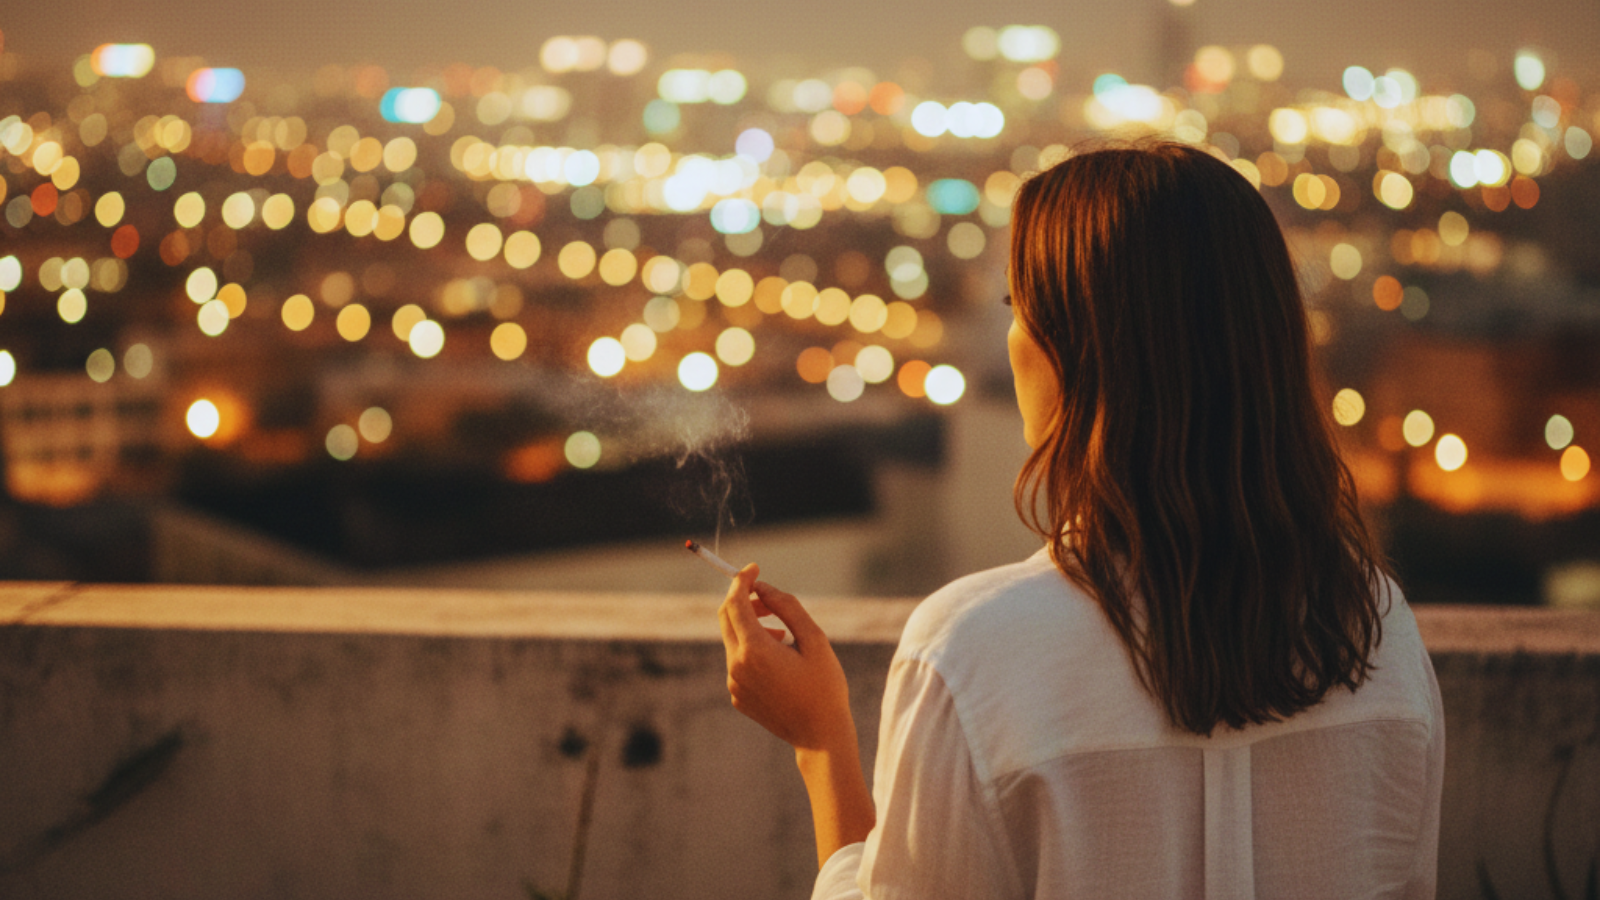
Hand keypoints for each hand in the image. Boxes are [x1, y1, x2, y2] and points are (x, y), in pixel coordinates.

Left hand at [718, 563, 875, 865]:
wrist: (820, 737)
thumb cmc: (825, 687)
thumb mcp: (814, 639)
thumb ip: (787, 607)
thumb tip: (764, 587)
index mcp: (755, 650)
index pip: (734, 602)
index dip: (742, 580)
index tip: (755, 568)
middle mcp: (736, 666)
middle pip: (727, 618)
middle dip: (745, 600)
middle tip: (769, 598)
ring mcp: (734, 683)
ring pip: (733, 640)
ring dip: (753, 626)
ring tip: (784, 634)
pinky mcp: (737, 696)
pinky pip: (738, 661)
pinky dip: (753, 649)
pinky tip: (780, 659)